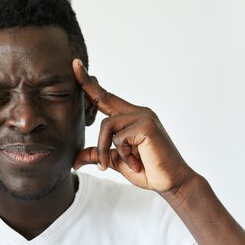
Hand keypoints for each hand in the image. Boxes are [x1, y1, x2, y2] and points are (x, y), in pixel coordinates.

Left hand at [71, 59, 194, 195]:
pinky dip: (122, 154)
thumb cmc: (146, 170)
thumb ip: (97, 155)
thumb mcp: (115, 161)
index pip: (105, 98)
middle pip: (103, 98)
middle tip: (74, 63)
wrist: (171, 182)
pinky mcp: (146, 125)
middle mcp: (137, 112)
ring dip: (104, 149)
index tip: (77, 65)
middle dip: (87, 83)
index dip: (90, 84)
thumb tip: (74, 160)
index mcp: (129, 117)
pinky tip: (135, 162)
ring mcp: (143, 116)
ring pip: (106, 126)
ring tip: (111, 165)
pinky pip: (119, 138)